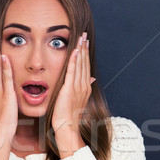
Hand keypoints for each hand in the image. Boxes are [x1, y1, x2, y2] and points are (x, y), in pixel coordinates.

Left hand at [52, 32, 95, 155]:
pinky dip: (74, 60)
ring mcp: (78, 86)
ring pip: (80, 64)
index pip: (85, 65)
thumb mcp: (77, 98)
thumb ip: (83, 86)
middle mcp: (83, 85)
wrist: (67, 126)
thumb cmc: (68, 115)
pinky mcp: (69, 88)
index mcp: (85, 86)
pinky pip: (72, 71)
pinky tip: (75, 50)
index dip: (85, 52)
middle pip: (84, 62)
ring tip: (81, 37)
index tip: (85, 41)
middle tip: (84, 33)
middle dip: (84, 47)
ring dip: (80, 49)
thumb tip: (92, 78)